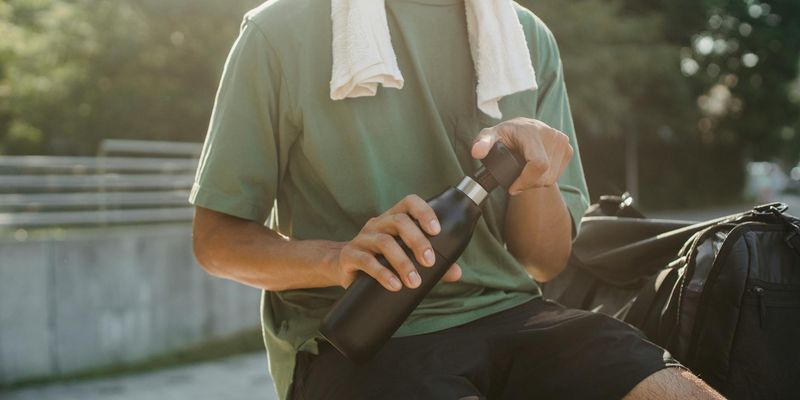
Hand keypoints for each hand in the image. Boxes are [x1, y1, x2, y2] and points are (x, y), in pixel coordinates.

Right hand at [335, 195, 461, 290]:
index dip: (424, 212)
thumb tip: (456, 273)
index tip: (437, 231)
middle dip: (417, 241)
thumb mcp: (406, 257)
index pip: (409, 203)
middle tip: (429, 263)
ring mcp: (362, 238)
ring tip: (414, 282)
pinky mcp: (350, 255)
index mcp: (393, 218)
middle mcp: (377, 224)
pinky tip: (394, 285)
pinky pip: (366, 261)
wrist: (345, 268)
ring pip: (384, 242)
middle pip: (399, 222)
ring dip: (402, 262)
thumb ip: (432, 265)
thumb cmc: (382, 260)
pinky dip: (383, 274)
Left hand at [471, 118, 572, 194]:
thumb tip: (477, 152)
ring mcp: (562, 142)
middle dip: (527, 184)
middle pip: (543, 175)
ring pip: (550, 178)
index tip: (512, 188)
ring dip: (535, 182)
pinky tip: (534, 170)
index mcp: (532, 132)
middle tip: (515, 180)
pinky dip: (544, 178)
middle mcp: (550, 135)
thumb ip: (482, 143)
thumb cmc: (506, 134)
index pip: (538, 164)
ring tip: (523, 173)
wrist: (524, 128)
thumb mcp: (490, 136)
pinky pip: (557, 175)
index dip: (526, 181)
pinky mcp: (568, 149)